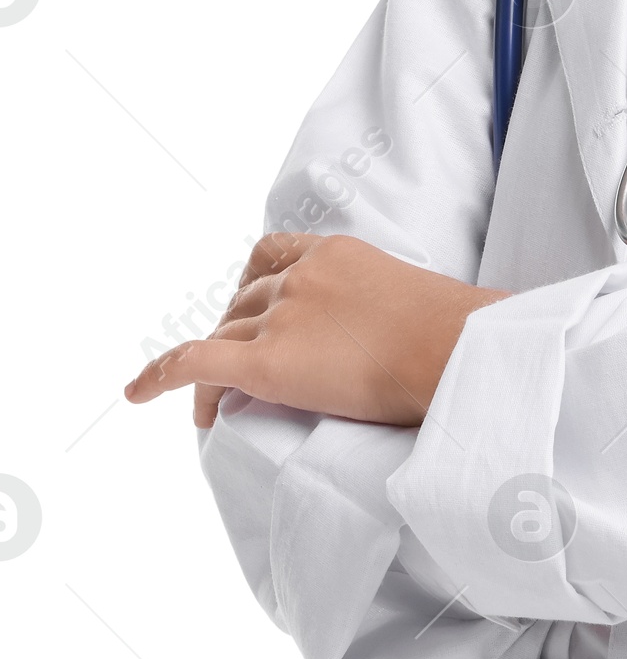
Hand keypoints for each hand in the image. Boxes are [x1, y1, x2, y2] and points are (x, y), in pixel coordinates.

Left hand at [124, 232, 508, 428]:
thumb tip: (399, 339)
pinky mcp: (269, 362)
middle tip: (235, 375)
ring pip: (224, 334)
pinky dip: (160, 375)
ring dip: (212, 368)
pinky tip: (138, 393)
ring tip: (212, 405)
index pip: (273, 254)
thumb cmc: (455, 335)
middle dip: (233, 333)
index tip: (251, 307)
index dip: (252, 284)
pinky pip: (196, 362)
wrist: (456, 350)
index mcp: (338, 254)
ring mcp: (283, 315)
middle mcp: (302, 276)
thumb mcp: (413, 298)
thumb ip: (382, 306)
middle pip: (244, 302)